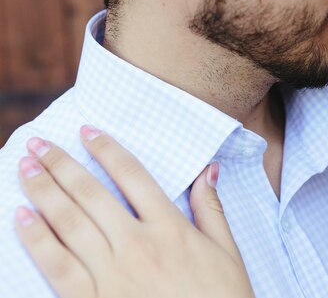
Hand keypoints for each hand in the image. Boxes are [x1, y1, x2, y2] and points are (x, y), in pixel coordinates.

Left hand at [15, 126, 254, 297]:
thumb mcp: (226, 251)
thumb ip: (211, 208)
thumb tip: (207, 169)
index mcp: (170, 228)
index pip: (132, 175)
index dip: (107, 149)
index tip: (87, 131)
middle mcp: (138, 244)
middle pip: (91, 194)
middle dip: (61, 165)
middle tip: (39, 145)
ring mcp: (113, 274)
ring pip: (70, 224)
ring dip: (44, 192)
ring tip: (25, 169)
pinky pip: (58, 267)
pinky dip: (37, 240)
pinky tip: (22, 218)